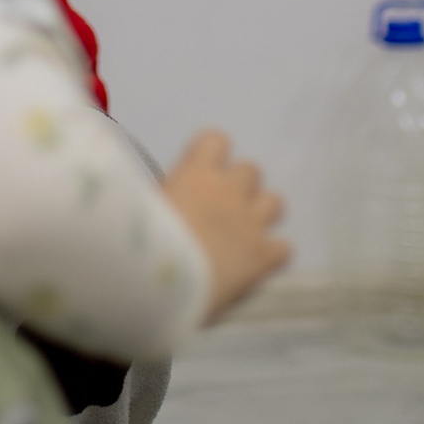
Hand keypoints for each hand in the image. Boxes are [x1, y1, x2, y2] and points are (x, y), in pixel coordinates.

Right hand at [161, 129, 290, 322]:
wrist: (160, 283)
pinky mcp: (265, 256)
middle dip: (239, 188)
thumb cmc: (140, 240)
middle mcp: (230, 190)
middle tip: (219, 211)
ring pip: (275, 202)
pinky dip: (271, 255)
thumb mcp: (144, 207)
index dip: (211, 156)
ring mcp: (252, 223)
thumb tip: (172, 200)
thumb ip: (167, 198)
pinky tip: (254, 266)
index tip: (199, 175)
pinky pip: (283, 248)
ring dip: (260, 215)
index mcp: (196, 173)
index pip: (216, 140)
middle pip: (251, 170)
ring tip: (241, 235)